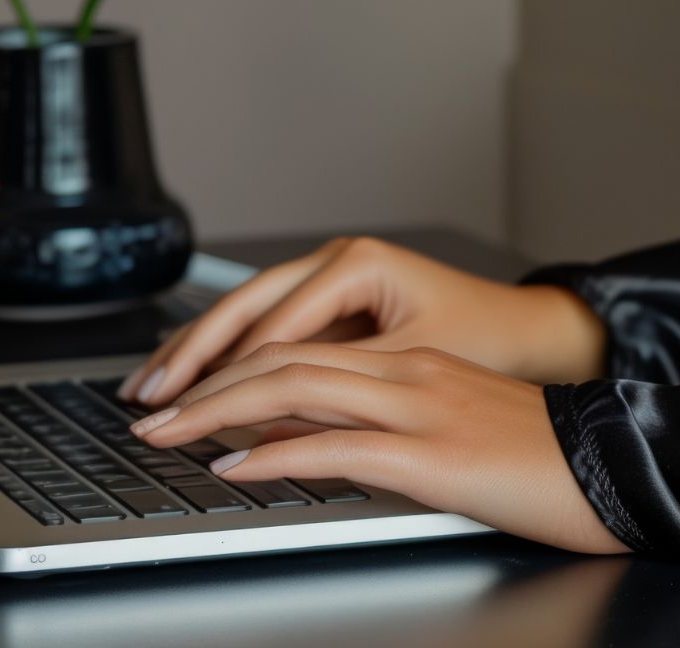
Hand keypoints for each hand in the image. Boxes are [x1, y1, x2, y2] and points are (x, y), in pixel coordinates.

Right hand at [119, 236, 605, 405]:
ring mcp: (330, 279)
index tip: (186, 411)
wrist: (532, 333)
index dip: (223, 375)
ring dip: (196, 354)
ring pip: (246, 317)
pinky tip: (194, 381)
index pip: (271, 328)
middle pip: (242, 310)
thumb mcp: (412, 365)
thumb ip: (339, 389)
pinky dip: (227, 356)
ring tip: (149, 389)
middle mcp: (336, 261)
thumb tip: (268, 417)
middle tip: (146, 399)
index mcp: (355, 264)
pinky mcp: (332, 305)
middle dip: (188, 357)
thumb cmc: (489, 341)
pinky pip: (266, 330)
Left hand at [128, 342, 630, 555]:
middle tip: (148, 408)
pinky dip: (274, 455)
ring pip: (295, 390)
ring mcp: (420, 408)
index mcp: (414, 362)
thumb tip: (303, 440)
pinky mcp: (433, 455)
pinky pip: (336, 447)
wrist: (621, 466)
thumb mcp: (456, 425)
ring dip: (218, 412)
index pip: (301, 348)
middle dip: (203, 382)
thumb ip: (382, 423)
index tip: (183, 390)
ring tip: (167, 432)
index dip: (231, 365)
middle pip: (282, 359)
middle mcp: (409, 373)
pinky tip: (234, 466)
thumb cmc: (546, 456)